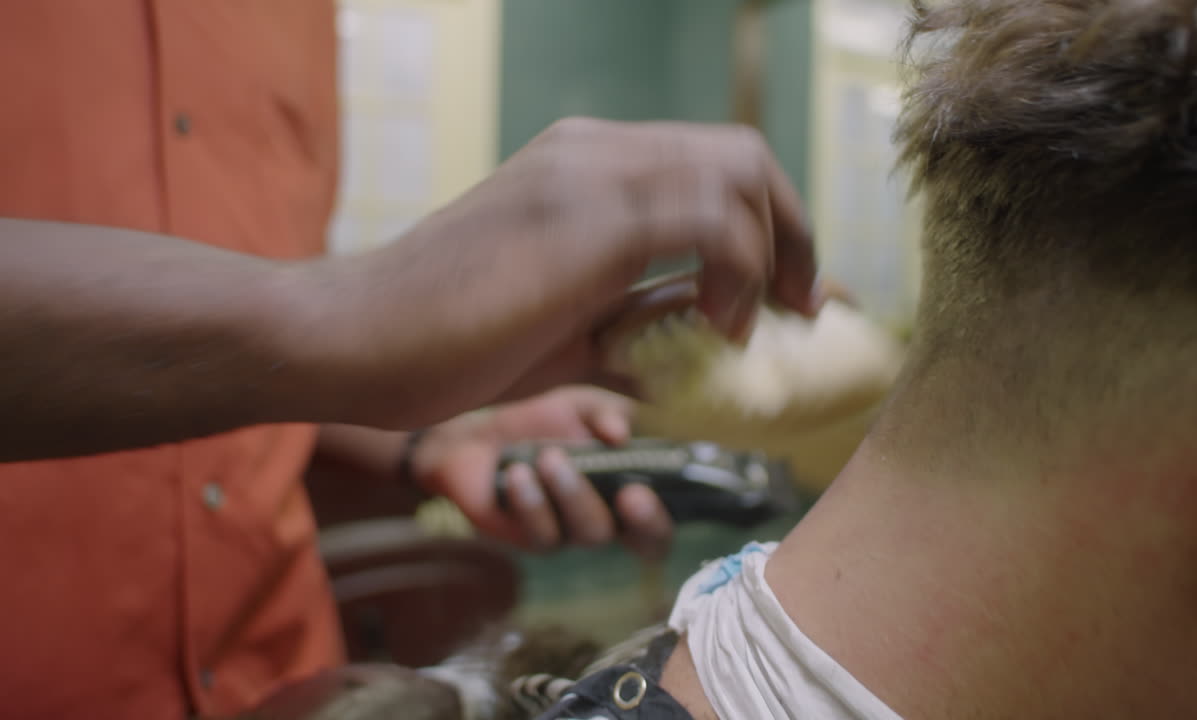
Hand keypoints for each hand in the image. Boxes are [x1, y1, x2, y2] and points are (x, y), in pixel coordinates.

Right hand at [315, 117, 819, 429]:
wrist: (353, 339)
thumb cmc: (445, 342)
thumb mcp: (563, 324)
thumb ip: (637, 312)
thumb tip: (706, 334)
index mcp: (585, 164)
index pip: (713, 163)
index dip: (770, 224)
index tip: (786, 296)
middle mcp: (594, 151)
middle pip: (742, 155)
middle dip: (792, 231)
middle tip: (798, 307)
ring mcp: (590, 173)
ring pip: (739, 170)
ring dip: (771, 252)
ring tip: (748, 326)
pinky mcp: (587, 217)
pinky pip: (713, 218)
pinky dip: (739, 272)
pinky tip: (716, 327)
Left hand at [415, 386, 673, 559]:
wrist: (481, 439)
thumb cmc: (544, 424)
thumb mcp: (581, 405)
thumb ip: (607, 411)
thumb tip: (621, 433)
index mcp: (634, 488)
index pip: (666, 518)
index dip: (666, 516)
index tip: (647, 491)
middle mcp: (613, 519)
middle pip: (643, 541)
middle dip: (641, 520)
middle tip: (630, 492)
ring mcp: (575, 535)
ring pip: (592, 533)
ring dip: (575, 494)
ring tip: (550, 457)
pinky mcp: (536, 541)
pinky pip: (544, 534)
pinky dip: (532, 501)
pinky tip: (517, 473)